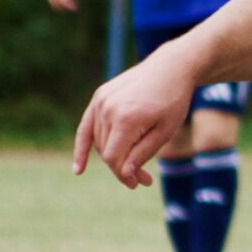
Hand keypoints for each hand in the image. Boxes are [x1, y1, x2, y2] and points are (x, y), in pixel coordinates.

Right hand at [72, 56, 196, 187]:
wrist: (170, 68)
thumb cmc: (173, 100)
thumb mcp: (165, 131)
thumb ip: (142, 153)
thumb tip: (124, 173)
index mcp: (126, 119)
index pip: (114, 158)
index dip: (124, 174)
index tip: (139, 183)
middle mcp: (108, 109)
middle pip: (106, 151)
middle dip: (123, 167)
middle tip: (144, 179)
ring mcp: (101, 101)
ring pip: (99, 141)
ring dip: (113, 156)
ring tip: (135, 165)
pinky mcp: (99, 96)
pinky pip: (86, 126)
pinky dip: (82, 146)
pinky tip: (78, 170)